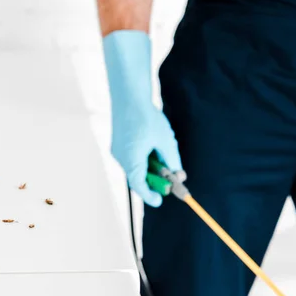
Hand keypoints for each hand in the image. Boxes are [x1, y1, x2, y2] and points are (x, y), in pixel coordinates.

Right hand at [103, 31, 182, 206]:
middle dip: (157, 178)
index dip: (151, 195)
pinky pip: (132, 158)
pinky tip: (153, 143)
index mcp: (131, 160)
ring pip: (137, 167)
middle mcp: (121, 158)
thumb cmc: (146, 117)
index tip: (161, 200)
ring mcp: (118, 151)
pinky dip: (144, 158)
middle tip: (174, 175)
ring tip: (164, 149)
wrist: (128, 95)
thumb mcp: (165, 141)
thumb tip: (177, 175)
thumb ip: (171, 160)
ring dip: (152, 166)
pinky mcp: (119, 144)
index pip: (140, 186)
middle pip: (139, 177)